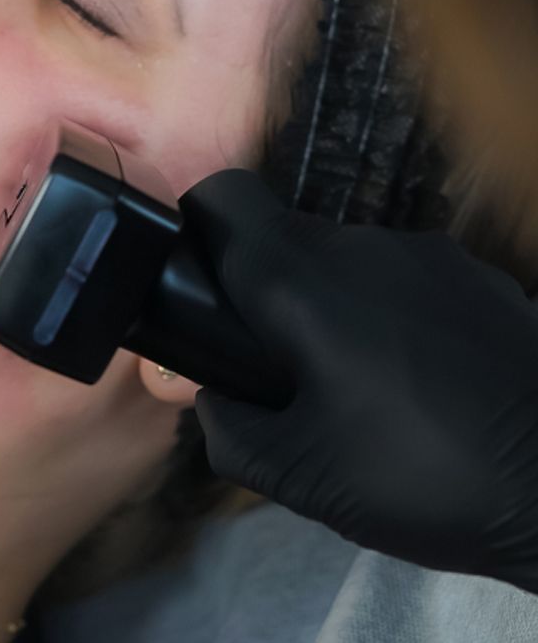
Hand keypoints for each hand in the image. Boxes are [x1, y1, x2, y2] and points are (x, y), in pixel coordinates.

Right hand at [181, 169, 537, 592]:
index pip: (223, 196)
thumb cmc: (422, 476)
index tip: (207, 289)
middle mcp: (357, 244)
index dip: (200, 229)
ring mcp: (424, 251)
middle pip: (282, 234)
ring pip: (343, 255)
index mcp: (299, 281)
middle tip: (282, 364)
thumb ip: (229, 430)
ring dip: (330, 301)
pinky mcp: (477, 270)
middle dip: (266, 288)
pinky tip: (423, 373)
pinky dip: (389, 307)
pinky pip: (402, 273)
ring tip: (359, 379)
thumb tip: (213, 397)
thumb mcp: (302, 480)